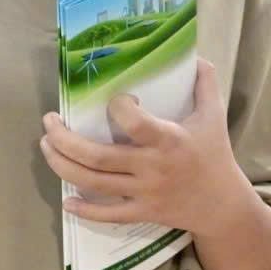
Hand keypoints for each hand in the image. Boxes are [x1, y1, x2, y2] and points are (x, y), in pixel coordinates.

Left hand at [43, 59, 249, 236]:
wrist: (223, 205)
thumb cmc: (216, 154)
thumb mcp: (214, 115)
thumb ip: (204, 83)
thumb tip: (194, 54)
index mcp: (169, 139)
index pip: (133, 122)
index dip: (118, 107)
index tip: (116, 99)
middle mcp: (152, 167)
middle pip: (97, 156)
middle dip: (64, 139)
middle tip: (49, 122)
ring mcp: (144, 192)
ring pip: (93, 182)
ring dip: (62, 165)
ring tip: (47, 146)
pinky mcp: (142, 212)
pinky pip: (107, 215)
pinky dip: (84, 210)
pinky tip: (67, 201)